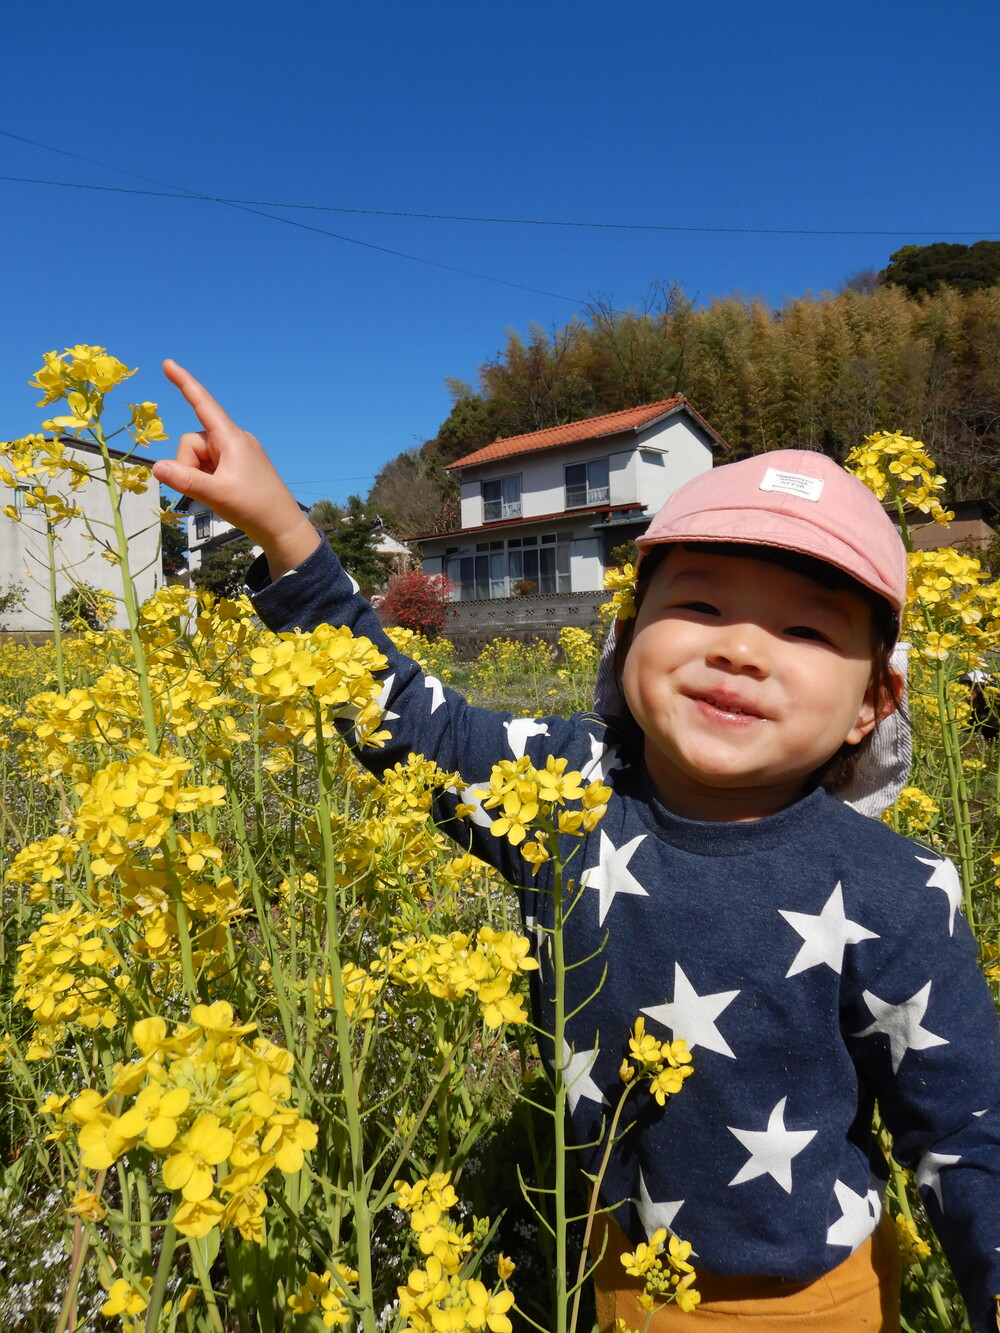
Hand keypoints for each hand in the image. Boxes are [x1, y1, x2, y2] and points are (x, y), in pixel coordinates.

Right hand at [153, 360, 319, 578]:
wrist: (282, 527)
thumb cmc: (254, 508)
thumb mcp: (216, 494)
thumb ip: (185, 480)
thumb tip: (157, 468)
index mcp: (231, 438)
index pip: (203, 404)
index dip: (184, 383)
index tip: (168, 363)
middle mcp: (234, 439)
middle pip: (192, 442)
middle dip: (189, 465)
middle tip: (208, 489)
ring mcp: (236, 453)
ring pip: (197, 456)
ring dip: (197, 475)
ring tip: (219, 494)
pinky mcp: (237, 466)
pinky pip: (209, 465)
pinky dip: (206, 479)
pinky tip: (221, 494)